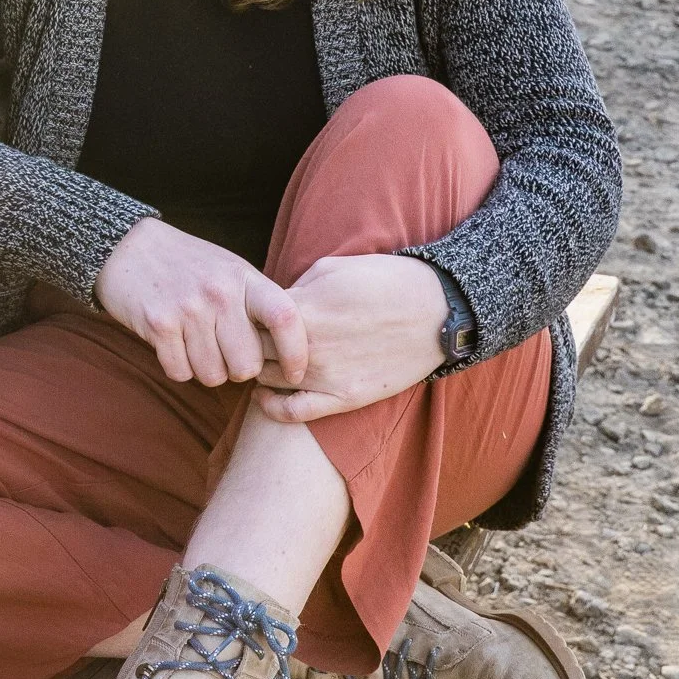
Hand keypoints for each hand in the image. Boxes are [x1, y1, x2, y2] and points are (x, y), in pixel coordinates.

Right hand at [94, 217, 308, 388]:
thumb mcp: (229, 269)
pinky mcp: (158, 324)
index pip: (285, 318)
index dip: (296, 352)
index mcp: (244, 278)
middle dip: (236, 369)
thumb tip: (287, 346)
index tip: (294, 372)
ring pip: (212, 375)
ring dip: (205, 370)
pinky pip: (180, 372)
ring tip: (195, 345)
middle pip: (246, 365)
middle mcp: (219, 293)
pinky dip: (177, 367)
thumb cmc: (186, 264)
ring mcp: (187, 309)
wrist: (127, 247)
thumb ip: (256, 302)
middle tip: (224, 353)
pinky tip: (173, 345)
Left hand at [253, 252, 450, 424]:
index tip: (244, 313)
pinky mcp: (345, 398)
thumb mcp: (331, 267)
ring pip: (266, 378)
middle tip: (245, 339)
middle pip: (251, 349)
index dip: (241, 314)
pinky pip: (293, 412)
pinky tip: (265, 396)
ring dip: (257, 371)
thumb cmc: (385, 281)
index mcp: (301, 310)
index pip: (247, 317)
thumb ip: (293, 288)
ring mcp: (326, 375)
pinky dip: (271, 407)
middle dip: (244, 343)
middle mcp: (308, 346)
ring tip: (258, 361)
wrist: (437, 310)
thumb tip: (269, 305)